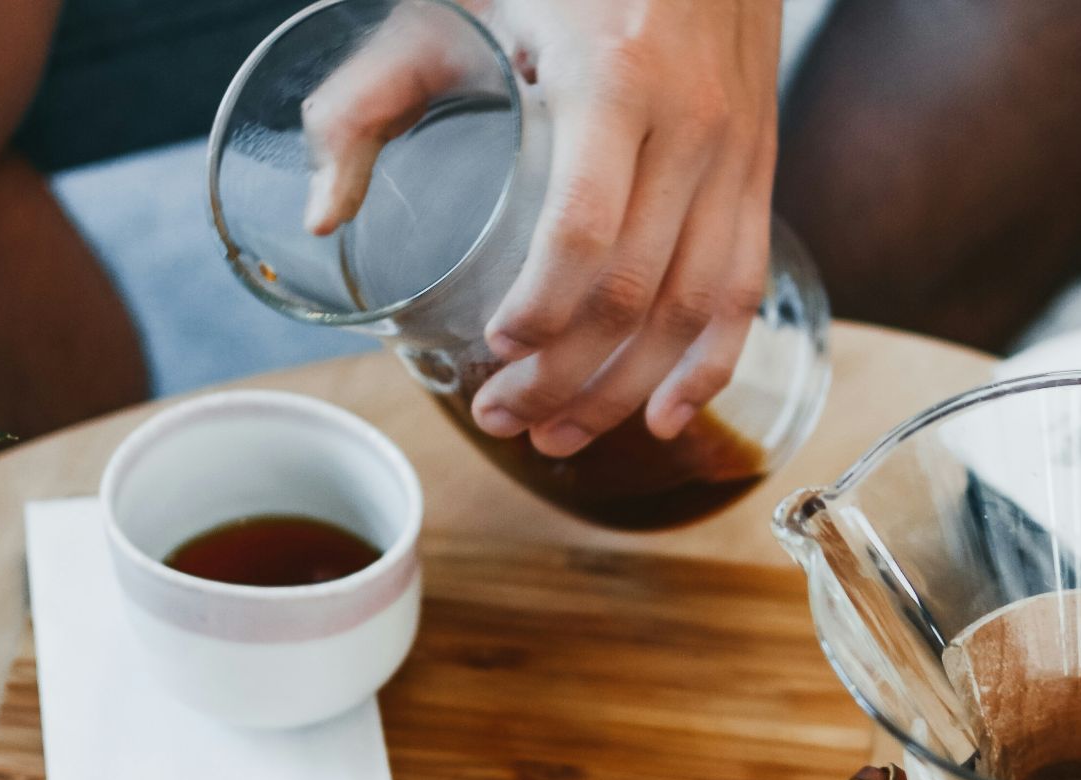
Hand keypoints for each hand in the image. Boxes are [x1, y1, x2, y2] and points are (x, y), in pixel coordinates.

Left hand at [304, 0, 781, 456]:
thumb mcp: (455, 7)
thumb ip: (374, 96)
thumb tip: (324, 212)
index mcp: (613, 77)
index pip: (587, 227)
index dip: (543, 309)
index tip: (495, 350)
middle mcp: (690, 122)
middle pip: (636, 288)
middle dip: (567, 375)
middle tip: (504, 418)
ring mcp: (735, 152)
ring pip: (696, 307)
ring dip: (628, 390)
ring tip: (562, 436)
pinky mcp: (757, 171)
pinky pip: (745, 289)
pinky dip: (712, 366)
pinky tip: (668, 416)